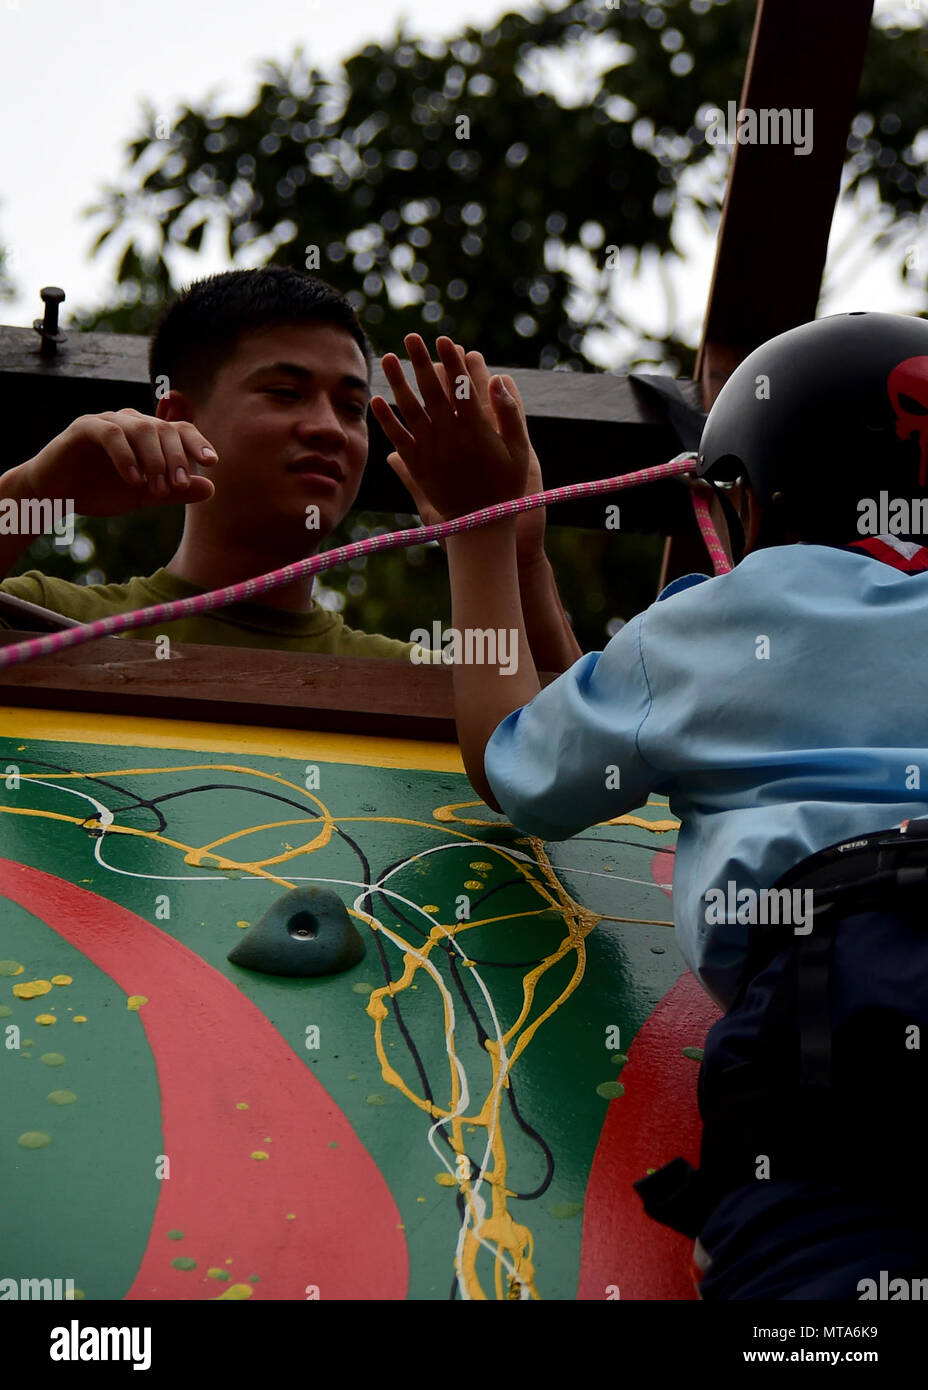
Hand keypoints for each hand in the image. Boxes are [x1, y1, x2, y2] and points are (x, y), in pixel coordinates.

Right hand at [20, 409, 216, 515]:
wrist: (55, 495)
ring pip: (140, 428)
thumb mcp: (143, 495)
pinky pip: (111, 434)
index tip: (212, 462)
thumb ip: (175, 492)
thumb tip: (211, 488)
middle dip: (176, 458)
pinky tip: (134, 480)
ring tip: (156, 488)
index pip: (179, 429)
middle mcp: (130, 421)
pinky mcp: (84, 427)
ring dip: (154, 460)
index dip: (197, 442)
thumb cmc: (100, 490)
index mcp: (147, 435)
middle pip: (163, 428)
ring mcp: (107, 421)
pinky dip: (126, 456)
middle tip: (179, 486)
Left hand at [386, 343, 546, 568]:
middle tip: (410, 336)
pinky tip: (376, 399)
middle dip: (421, 361)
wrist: (481, 524)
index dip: (452, 362)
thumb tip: (499, 379)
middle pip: (432, 391)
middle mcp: (451, 437)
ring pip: (411, 410)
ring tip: (386, 358)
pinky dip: (387, 419)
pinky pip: (399, 438)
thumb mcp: (519, 451)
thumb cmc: (505, 487)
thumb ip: (511, 414)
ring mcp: (432, 451)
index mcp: (477, 430)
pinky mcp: (418, 467)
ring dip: (397, 382)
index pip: (461, 387)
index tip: (443, 340)